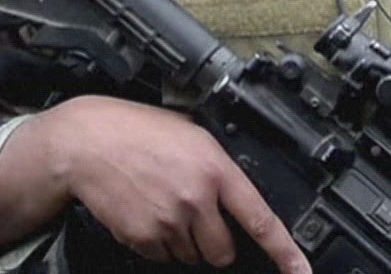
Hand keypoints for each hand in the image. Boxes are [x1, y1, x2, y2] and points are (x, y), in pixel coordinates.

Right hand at [41, 96, 308, 272]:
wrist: (88, 143)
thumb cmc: (138, 131)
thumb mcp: (191, 133)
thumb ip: (218, 166)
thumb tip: (235, 195)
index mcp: (215, 169)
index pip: (261, 220)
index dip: (286, 252)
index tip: (302, 272)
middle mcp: (196, 199)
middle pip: (223, 251)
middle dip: (215, 242)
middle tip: (196, 217)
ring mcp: (169, 222)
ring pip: (191, 256)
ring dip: (184, 241)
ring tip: (163, 204)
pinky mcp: (143, 238)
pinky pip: (162, 256)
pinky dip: (158, 243)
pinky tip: (146, 212)